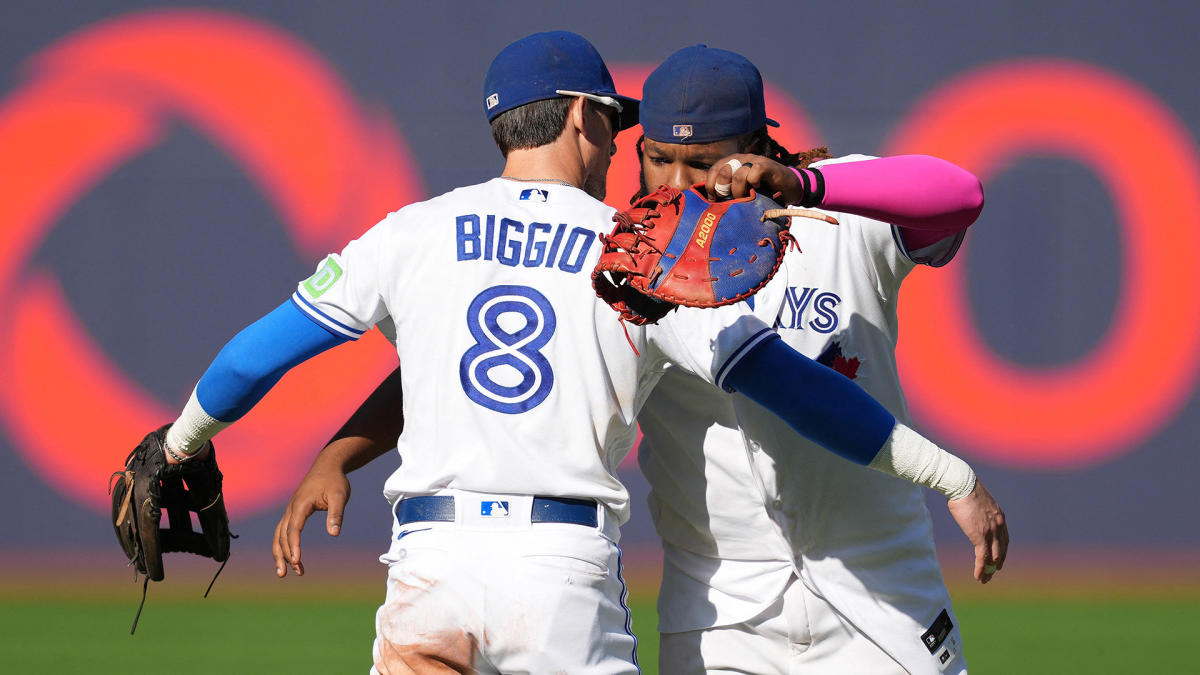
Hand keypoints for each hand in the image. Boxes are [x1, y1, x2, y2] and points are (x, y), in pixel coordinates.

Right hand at [272, 463, 350, 577]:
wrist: (328, 466)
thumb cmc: (334, 481)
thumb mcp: (340, 495)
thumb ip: (336, 514)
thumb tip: (334, 534)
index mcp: (301, 505)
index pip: (294, 528)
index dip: (294, 545)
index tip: (297, 560)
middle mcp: (291, 509)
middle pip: (282, 535)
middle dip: (286, 555)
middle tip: (296, 572)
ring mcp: (290, 511)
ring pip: (278, 535)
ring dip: (279, 554)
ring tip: (283, 573)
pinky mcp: (293, 513)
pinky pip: (283, 532)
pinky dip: (282, 546)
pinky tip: (288, 559)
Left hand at [704, 154, 803, 203]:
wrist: (789, 187)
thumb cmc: (763, 191)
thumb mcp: (742, 191)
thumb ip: (728, 191)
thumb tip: (710, 201)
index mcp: (731, 163)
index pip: (714, 170)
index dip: (711, 185)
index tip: (714, 199)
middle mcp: (741, 158)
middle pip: (723, 172)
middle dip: (724, 190)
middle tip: (731, 200)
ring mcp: (754, 160)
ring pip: (738, 175)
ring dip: (739, 192)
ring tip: (746, 198)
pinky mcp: (767, 165)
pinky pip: (754, 172)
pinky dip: (754, 183)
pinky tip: (758, 190)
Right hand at [946, 478, 1007, 583]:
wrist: (962, 485)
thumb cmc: (965, 488)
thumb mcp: (977, 500)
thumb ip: (978, 509)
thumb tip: (970, 508)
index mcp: (1000, 517)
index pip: (1005, 539)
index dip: (1002, 551)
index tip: (999, 559)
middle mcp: (999, 526)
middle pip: (1002, 550)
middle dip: (997, 563)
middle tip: (993, 573)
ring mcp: (991, 532)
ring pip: (993, 556)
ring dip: (989, 570)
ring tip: (984, 579)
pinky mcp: (980, 536)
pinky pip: (983, 557)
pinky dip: (981, 568)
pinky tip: (978, 576)